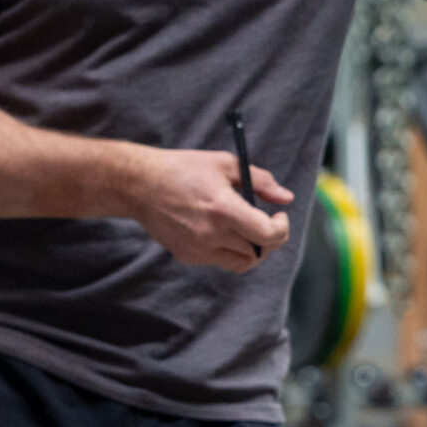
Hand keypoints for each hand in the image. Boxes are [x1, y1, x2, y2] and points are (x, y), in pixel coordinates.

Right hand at [122, 146, 292, 270]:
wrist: (140, 185)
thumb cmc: (183, 169)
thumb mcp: (225, 164)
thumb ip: (260, 181)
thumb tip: (286, 198)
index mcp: (223, 208)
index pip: (268, 235)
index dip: (282, 229)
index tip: (279, 216)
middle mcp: (211, 233)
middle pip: (258, 251)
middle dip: (268, 238)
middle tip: (264, 221)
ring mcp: (198, 249)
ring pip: (241, 262)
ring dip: (250, 248)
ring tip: (243, 229)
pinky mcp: (187, 256)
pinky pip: (219, 261)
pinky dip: (227, 250)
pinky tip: (218, 230)